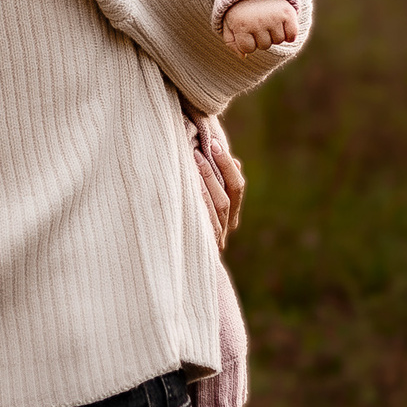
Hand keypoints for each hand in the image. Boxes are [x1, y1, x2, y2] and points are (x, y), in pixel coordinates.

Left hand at [192, 114, 243, 240]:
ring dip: (206, 179)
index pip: (237, 187)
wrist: (169, 262)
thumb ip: (217, 185)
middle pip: (228, 196)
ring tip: (192, 158)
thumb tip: (234, 161)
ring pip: (218, 205)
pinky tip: (185, 183)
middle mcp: (226, 228)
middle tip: (199, 147)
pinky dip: (197, 198)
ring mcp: (215, 238)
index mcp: (230, 216)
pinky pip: (202, 218)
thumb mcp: (204, 203)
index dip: (227, 165)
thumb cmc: (184, 225)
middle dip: (216, 169)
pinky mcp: (203, 244)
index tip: (214, 143)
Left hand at [222, 0, 297, 53]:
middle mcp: (258, 23)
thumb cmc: (239, 4)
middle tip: (258, 21)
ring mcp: (274, 18)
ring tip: (269, 19)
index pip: (248, 49)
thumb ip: (231, 41)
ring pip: (279, 40)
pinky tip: (283, 24)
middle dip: (261, 37)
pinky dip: (289, 33)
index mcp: (241, 25)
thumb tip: (243, 57)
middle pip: (264, 45)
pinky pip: (292, 35)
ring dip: (275, 33)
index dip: (248, 42)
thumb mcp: (228, 20)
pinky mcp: (288, 13)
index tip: (246, 30)